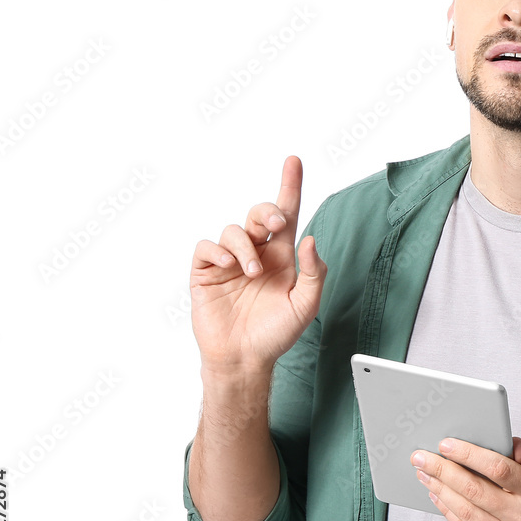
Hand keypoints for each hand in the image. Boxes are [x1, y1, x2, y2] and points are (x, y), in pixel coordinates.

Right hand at [190, 156, 326, 373]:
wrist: (244, 359)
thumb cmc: (276, 333)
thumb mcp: (306, 305)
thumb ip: (314, 272)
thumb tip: (310, 239)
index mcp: (281, 257)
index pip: (287, 215)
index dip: (290, 186)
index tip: (294, 161)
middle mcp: (256, 254)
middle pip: (259, 214)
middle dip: (266, 210)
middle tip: (275, 223)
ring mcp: (229, 262)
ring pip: (234, 230)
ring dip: (244, 246)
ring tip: (251, 273)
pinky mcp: (206, 273)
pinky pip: (207, 248)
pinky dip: (218, 251)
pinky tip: (228, 266)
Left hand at [410, 437, 520, 520]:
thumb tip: (508, 442)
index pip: (499, 469)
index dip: (469, 455)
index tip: (446, 444)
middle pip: (474, 491)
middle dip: (442, 471)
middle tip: (421, 457)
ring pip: (465, 512)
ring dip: (439, 490)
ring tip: (424, 473)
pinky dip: (447, 510)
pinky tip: (436, 494)